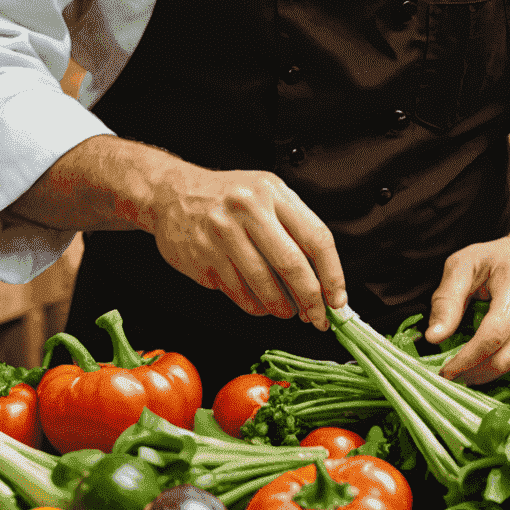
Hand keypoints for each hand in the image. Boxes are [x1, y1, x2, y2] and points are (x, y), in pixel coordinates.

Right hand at [150, 163, 346, 330]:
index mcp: (272, 192)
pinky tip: (260, 303)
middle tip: (317, 316)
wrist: (172, 194)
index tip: (337, 298)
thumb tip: (323, 278)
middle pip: (292, 265)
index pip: (316, 237)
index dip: (332, 274)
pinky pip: (238, 293)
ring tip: (287, 310)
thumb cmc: (227, 197)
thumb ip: (295, 228)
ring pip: (264, 285)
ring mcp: (222, 234)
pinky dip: (255, 306)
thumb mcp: (266, 195)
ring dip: (282, 307)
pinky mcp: (203, 257)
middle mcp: (247, 210)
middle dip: (310, 299)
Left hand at [426, 190, 509, 383]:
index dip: (468, 357)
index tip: (446, 370)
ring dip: (490, 376)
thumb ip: (446, 300)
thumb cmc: (495, 259)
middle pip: (509, 356)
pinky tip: (489, 365)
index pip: (494, 333)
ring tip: (467, 371)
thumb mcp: (463, 265)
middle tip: (453, 376)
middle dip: (477, 373)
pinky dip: (508, 372)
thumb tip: (433, 338)